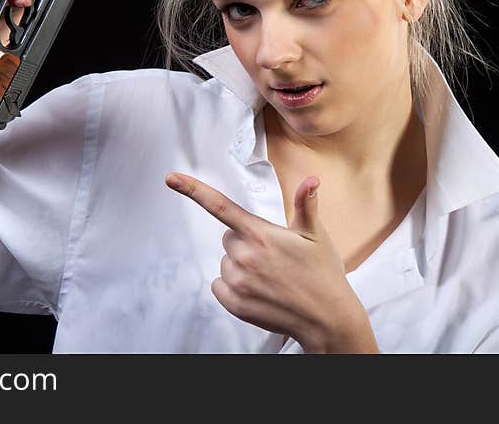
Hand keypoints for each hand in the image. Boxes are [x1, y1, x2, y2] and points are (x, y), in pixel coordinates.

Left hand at [165, 172, 377, 352]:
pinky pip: (219, 285)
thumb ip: (305, 205)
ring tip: (270, 276)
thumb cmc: (322, 274)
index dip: (193, 190)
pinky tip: (258, 290)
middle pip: (228, 238)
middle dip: (245, 242)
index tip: (171, 178)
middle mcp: (244, 256)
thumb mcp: (315, 236)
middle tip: (273, 256)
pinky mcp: (234, 304)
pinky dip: (233, 287)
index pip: (220, 206)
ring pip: (226, 262)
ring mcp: (237, 282)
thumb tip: (311, 180)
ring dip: (241, 266)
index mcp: (260, 234)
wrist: (326, 319)